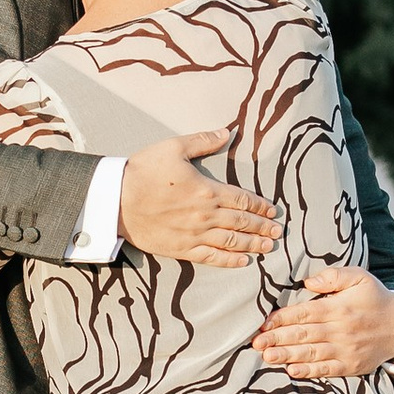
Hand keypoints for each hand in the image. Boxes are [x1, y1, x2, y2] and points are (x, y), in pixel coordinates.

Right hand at [117, 133, 279, 266]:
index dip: (260, 206)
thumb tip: (227, 131)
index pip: (242, 200)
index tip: (273, 211)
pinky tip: (243, 262)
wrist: (115, 201)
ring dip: (253, 245)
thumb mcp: (173, 147)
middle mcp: (205, 215)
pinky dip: (230, 261)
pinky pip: (211, 257)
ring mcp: (194, 235)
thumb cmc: (143, 171)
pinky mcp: (182, 249)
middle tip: (278, 232)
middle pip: (242, 223)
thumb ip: (203, 140)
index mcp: (207, 190)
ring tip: (268, 248)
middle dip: (263, 228)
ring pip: (232, 242)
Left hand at [252, 263, 393, 381]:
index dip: (282, 318)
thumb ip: (335, 275)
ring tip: (267, 356)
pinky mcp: (350, 365)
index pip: (305, 313)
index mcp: (339, 307)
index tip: (263, 323)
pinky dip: (309, 371)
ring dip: (287, 355)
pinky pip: (327, 370)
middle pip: (304, 334)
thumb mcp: (360, 277)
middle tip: (256, 343)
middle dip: (278, 338)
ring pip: (311, 353)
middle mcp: (340, 330)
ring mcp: (346, 350)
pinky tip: (292, 371)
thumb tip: (310, 280)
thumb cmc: (375, 298)